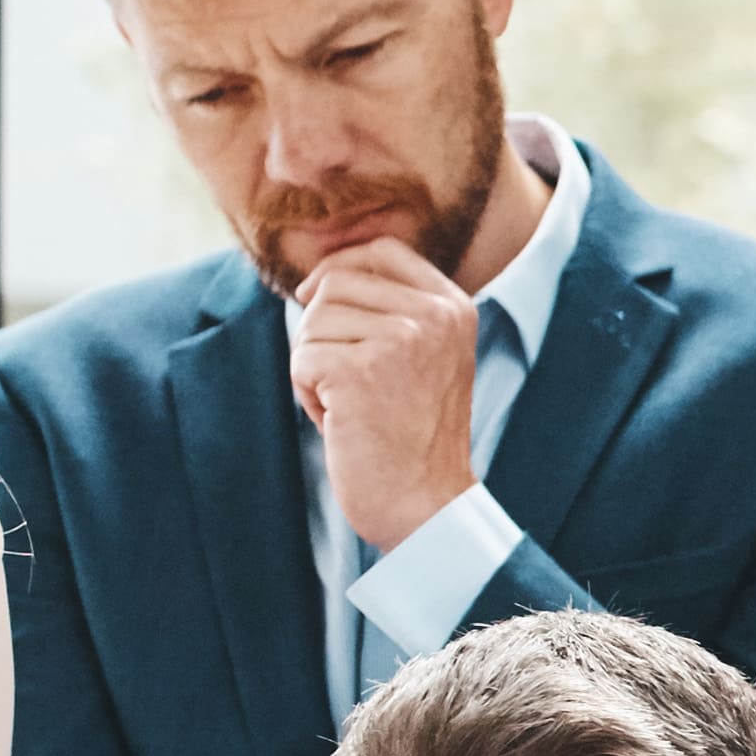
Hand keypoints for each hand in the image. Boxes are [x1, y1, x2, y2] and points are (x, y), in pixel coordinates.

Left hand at [288, 238, 491, 556]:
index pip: (382, 250)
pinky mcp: (360, 372)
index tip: (318, 299)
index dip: (339, 267)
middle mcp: (433, 316)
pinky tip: (340, 421)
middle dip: (321, 330)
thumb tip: (319, 277)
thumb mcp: (424, 358)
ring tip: (347, 405)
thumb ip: (392, 311)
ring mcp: (399, 340)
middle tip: (341, 380)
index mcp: (454, 307)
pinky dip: (308, 394)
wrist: (426, 505)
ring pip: (313, 322)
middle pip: (336, 284)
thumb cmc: (413, 437)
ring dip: (314, 366)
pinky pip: (301, 358)